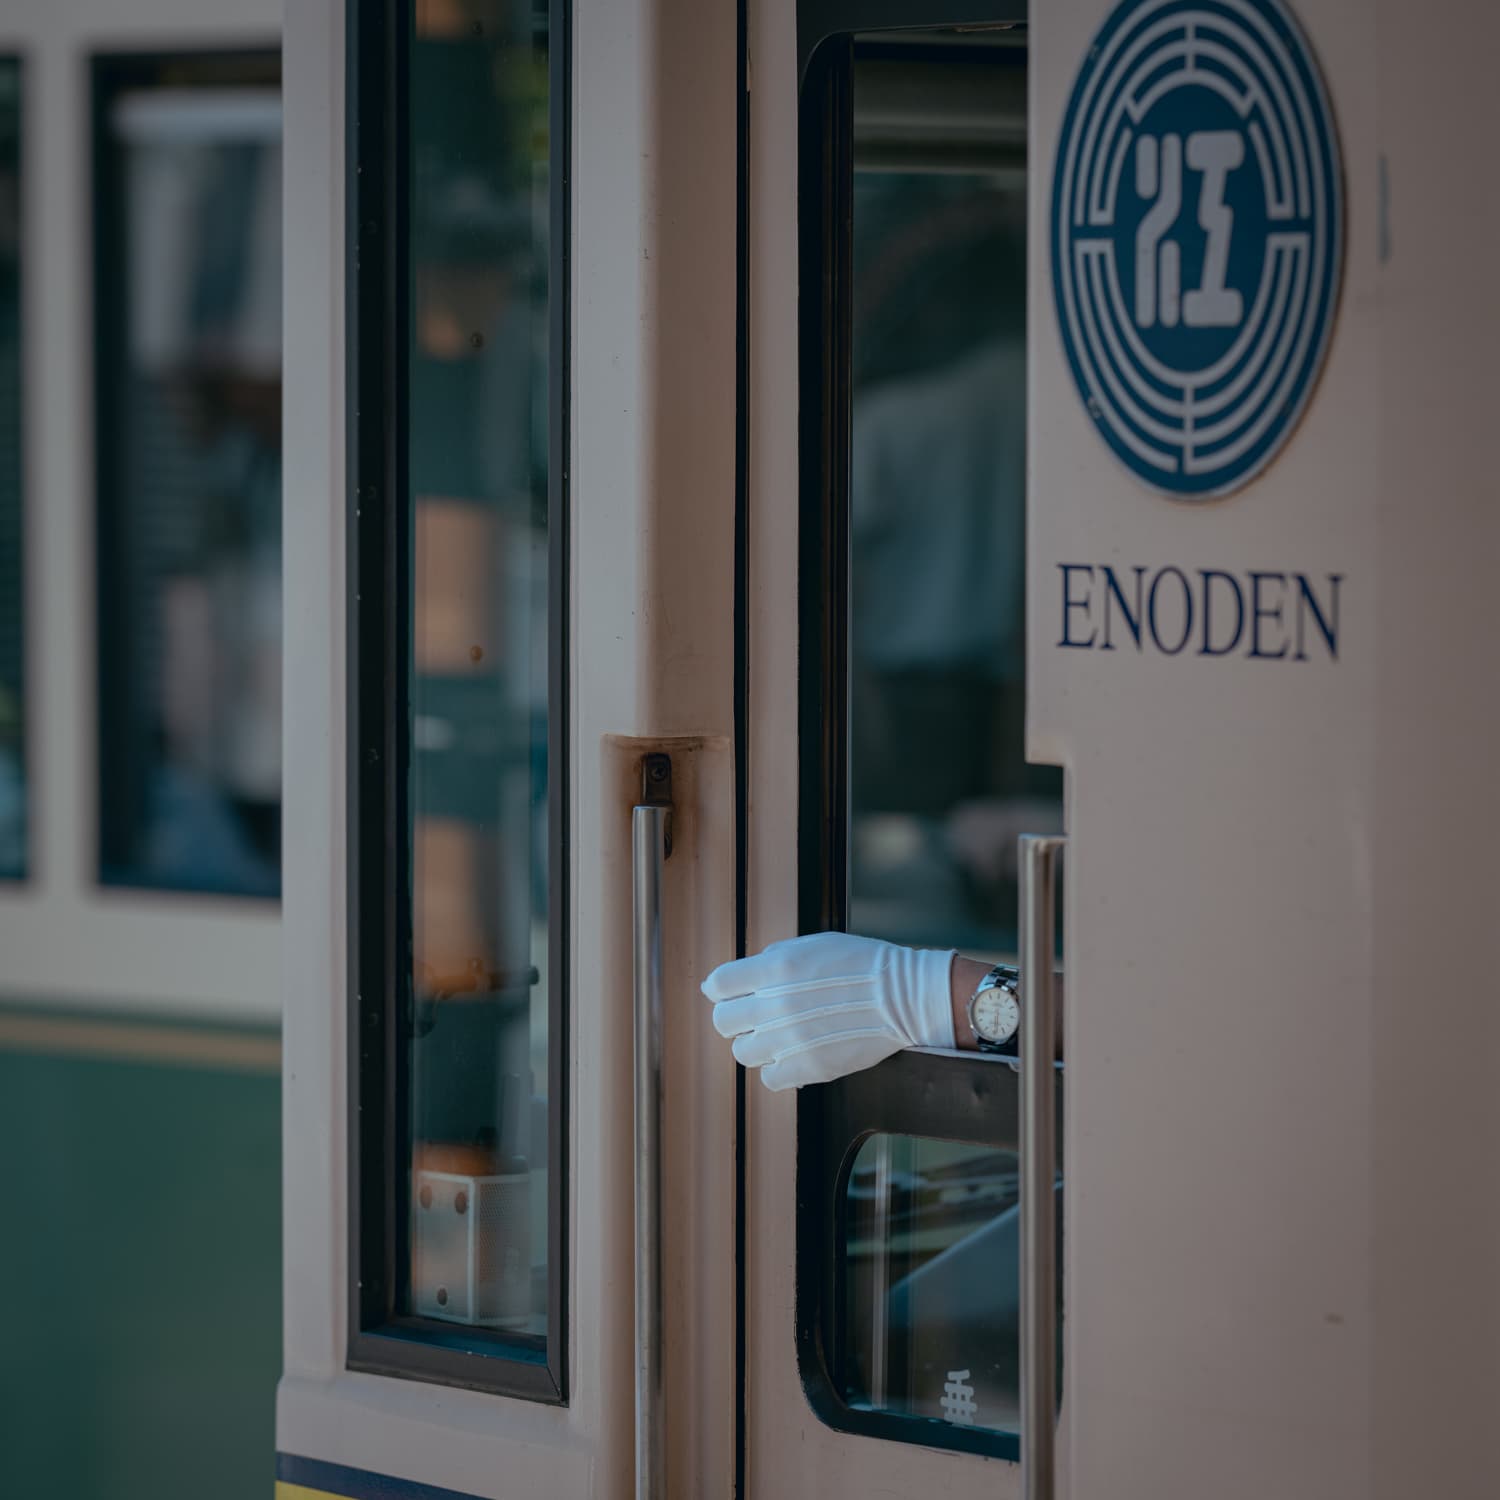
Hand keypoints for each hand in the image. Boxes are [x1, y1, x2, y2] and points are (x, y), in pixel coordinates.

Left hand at [700, 932, 955, 1090]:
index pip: (718, 984)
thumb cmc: (861, 964)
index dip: (723, 990)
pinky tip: (796, 1056)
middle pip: (723, 1022)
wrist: (903, 995)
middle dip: (735, 1018)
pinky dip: (779, 1070)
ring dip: (757, 1044)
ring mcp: (789, 1039)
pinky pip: (770, 1078)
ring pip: (743, 1052)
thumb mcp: (811, 946)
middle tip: (755, 1017)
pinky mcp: (807, 1067)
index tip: (732, 993)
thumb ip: (771, 961)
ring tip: (780, 1037)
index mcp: (774, 968)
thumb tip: (736, 980)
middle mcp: (775, 1004)